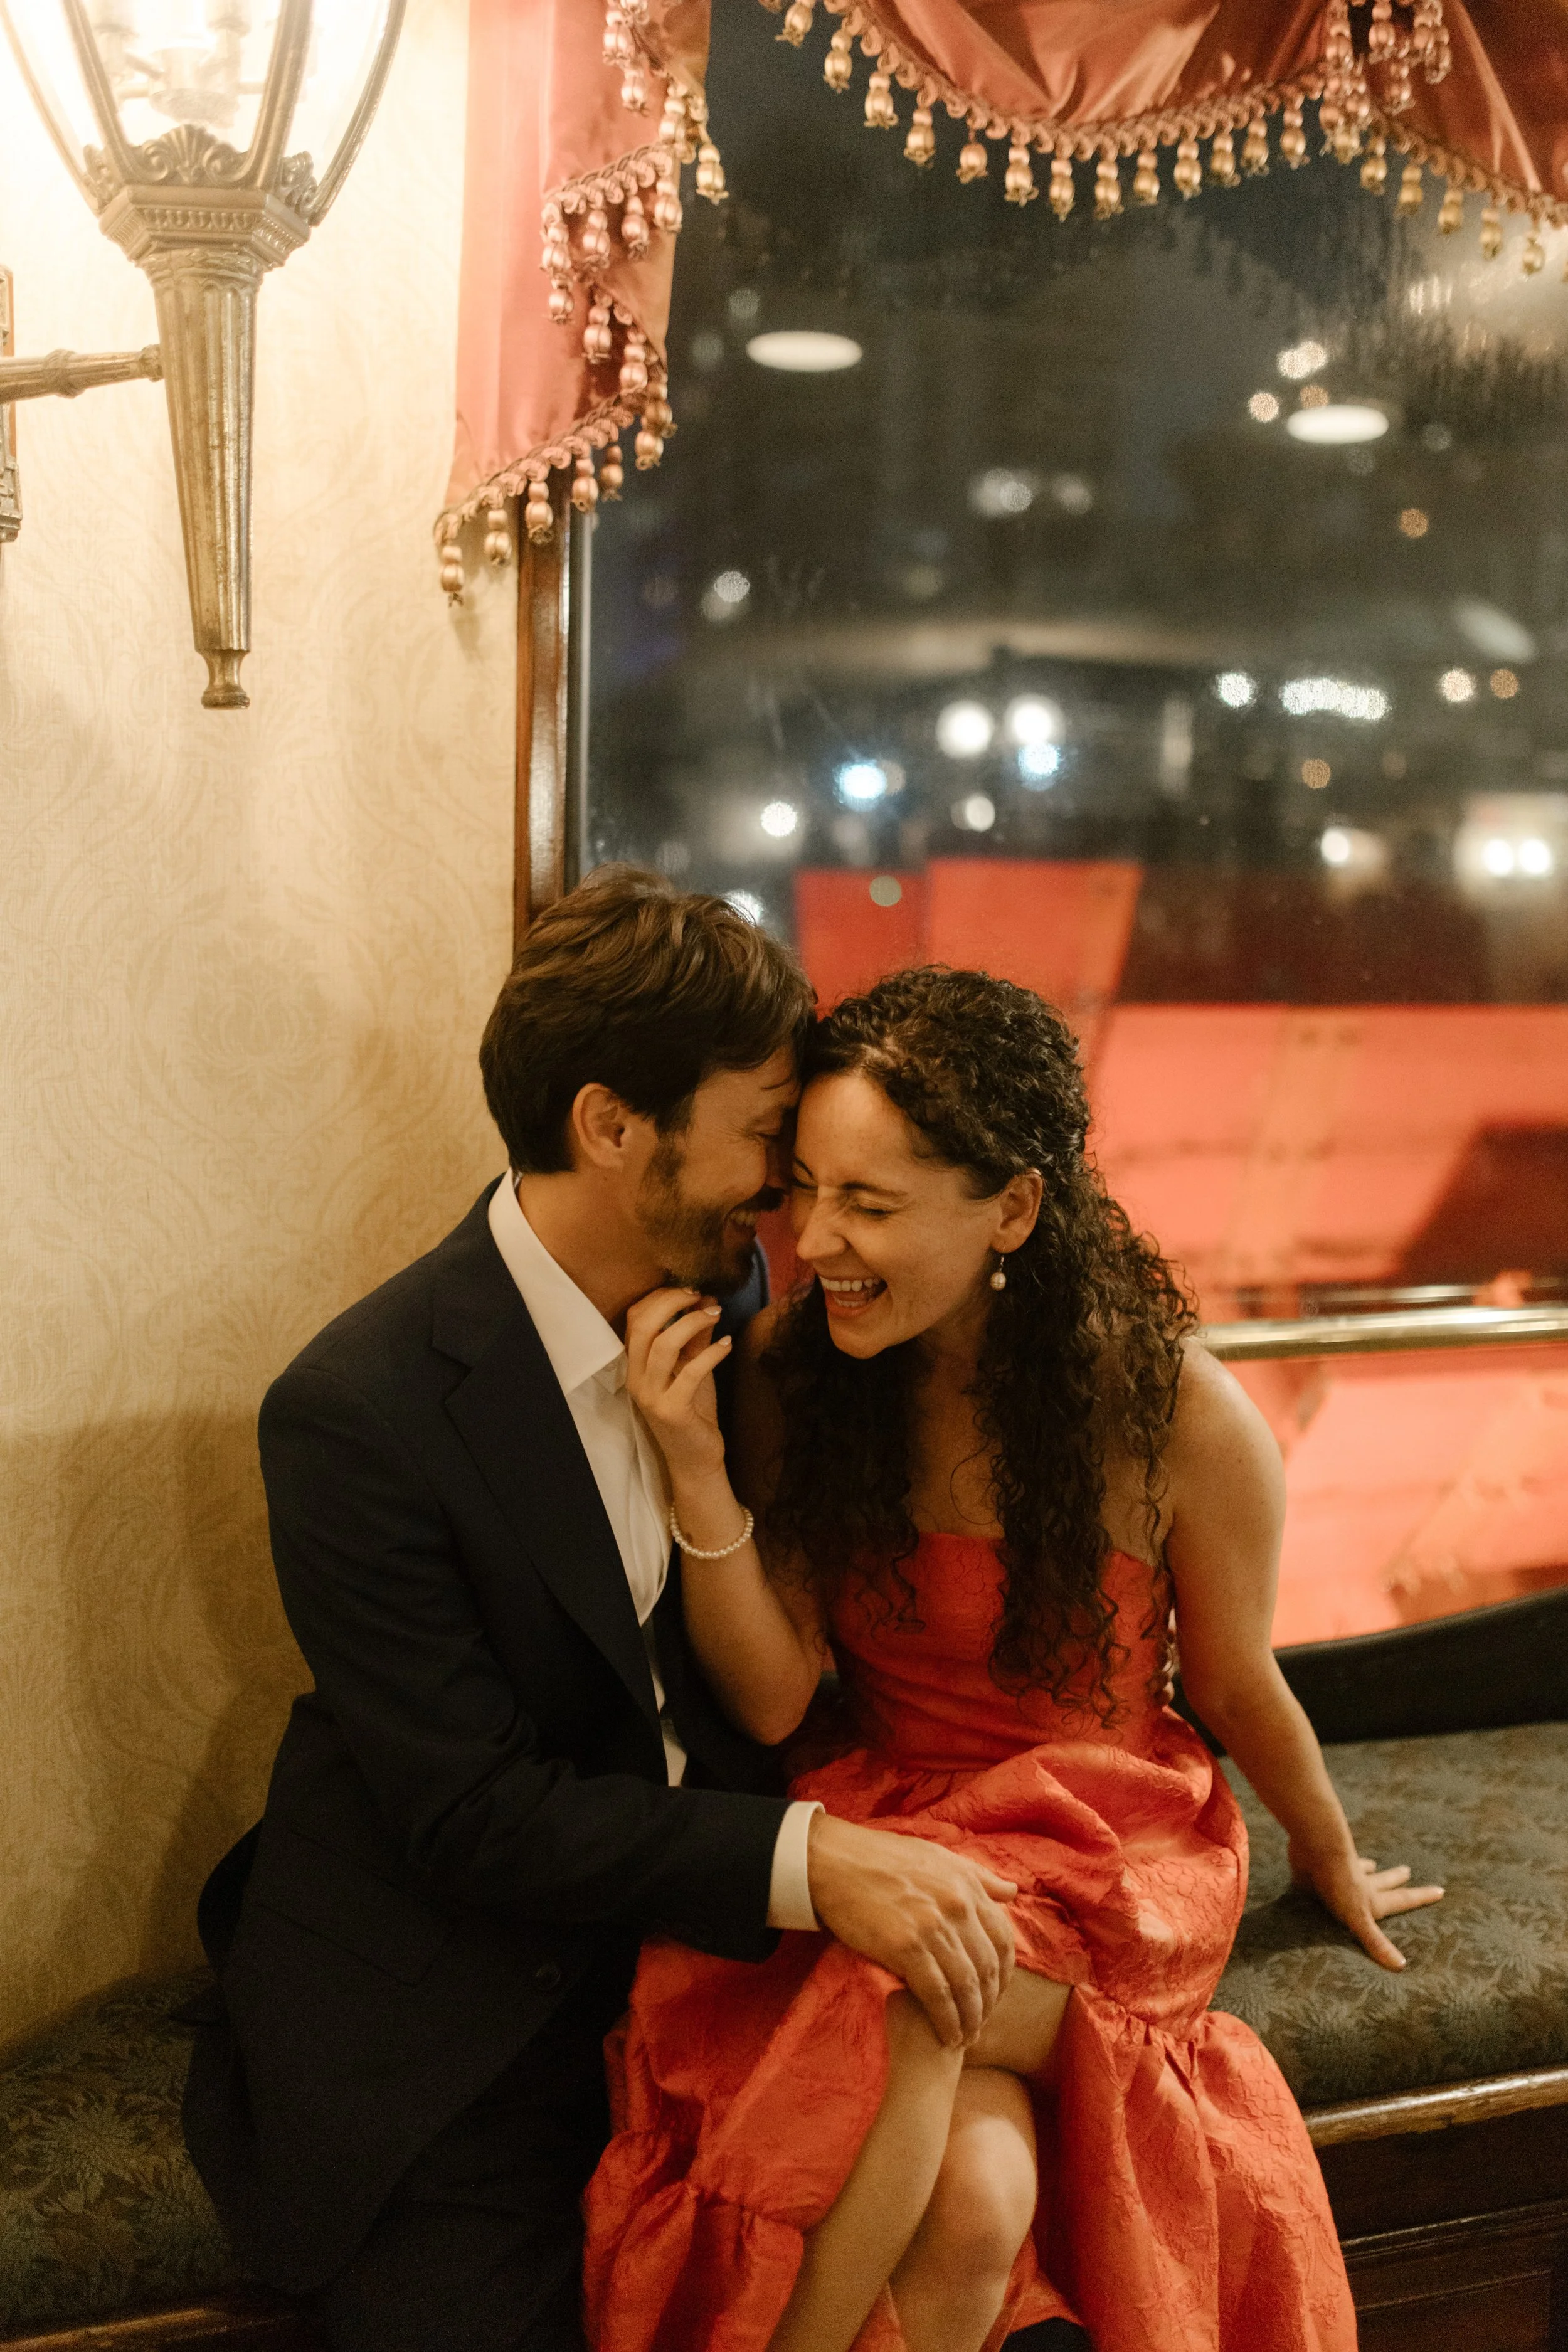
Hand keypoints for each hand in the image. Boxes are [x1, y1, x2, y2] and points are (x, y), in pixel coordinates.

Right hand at [624, 1288, 730, 1485]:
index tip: (690, 1288)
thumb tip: (707, 1298)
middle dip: (673, 1301)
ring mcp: (651, 1396)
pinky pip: (690, 1372)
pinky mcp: (672, 1411)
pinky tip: (727, 1343)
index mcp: (635, 1365)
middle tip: (701, 1294)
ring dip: (693, 1322)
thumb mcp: (693, 1367)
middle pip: (643, 1325)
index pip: (634, 1318)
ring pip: (663, 1345)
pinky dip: (711, 1352)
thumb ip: (695, 1336)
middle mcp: (636, 1379)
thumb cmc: (694, 1411)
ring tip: (717, 1314)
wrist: (696, 1459)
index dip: (660, 1296)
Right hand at [807, 1814, 1016, 2048]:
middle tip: (981, 2024)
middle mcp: (957, 1907)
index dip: (1004, 1974)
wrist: (836, 1862)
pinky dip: (947, 2020)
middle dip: (989, 2002)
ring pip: (966, 1985)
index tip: (996, 1994)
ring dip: (971, 2019)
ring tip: (967, 2038)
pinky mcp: (905, 1947)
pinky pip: (937, 1994)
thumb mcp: (939, 1856)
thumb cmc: (883, 1858)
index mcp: (967, 1886)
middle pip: (987, 1968)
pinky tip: (947, 2036)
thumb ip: (979, 1878)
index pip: (1002, 1940)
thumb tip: (1013, 1892)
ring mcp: (932, 1927)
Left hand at [1290, 1838, 1443, 1970]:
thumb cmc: (1337, 1883)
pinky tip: (1322, 1862)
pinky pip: (1326, 1868)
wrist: (1315, 1844)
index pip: (1402, 1899)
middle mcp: (1359, 1883)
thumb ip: (1375, 1941)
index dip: (1421, 1897)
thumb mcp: (1358, 1918)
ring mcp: (1338, 1872)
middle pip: (1381, 1881)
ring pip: (1357, 1869)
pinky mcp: (1317, 1867)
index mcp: (1371, 1898)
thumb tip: (1401, 1966)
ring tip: (1371, 1864)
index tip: (1441, 1891)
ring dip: (1366, 1867)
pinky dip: (1328, 1865)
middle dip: (1395, 1879)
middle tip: (1406, 1871)